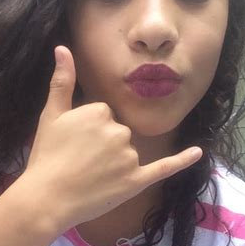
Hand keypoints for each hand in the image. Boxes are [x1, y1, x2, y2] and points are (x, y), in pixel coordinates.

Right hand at [19, 46, 202, 230]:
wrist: (47, 198)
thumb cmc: (46, 156)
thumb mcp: (51, 115)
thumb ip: (62, 80)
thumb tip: (62, 47)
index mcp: (100, 111)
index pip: (104, 114)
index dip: (89, 130)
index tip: (75, 144)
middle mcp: (119, 131)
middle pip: (119, 132)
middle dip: (103, 145)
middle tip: (80, 162)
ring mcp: (130, 157)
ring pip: (130, 151)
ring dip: (115, 162)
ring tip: (90, 176)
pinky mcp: (136, 180)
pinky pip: (164, 167)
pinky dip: (182, 160)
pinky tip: (198, 153)